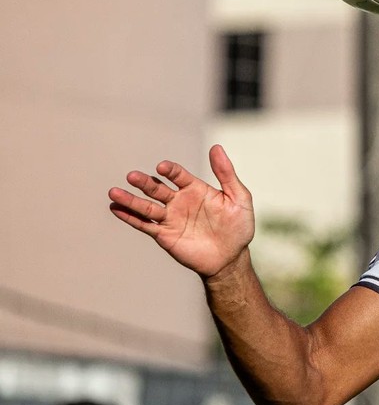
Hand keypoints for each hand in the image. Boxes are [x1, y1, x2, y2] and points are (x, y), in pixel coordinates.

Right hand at [108, 144, 253, 277]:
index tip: (162, 167)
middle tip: (132, 176)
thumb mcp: (238, 198)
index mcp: (195, 188)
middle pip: (157, 189)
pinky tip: (115, 209)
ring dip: (130, 200)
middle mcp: (179, 201)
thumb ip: (226, 174)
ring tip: (113, 192)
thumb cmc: (238, 226)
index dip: (170, 170)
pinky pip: (144, 225)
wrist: (232, 257)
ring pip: (146, 207)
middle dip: (144, 183)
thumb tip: (216, 147)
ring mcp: (170, 218)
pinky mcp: (164, 235)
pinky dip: (129, 217)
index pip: (178, 175)